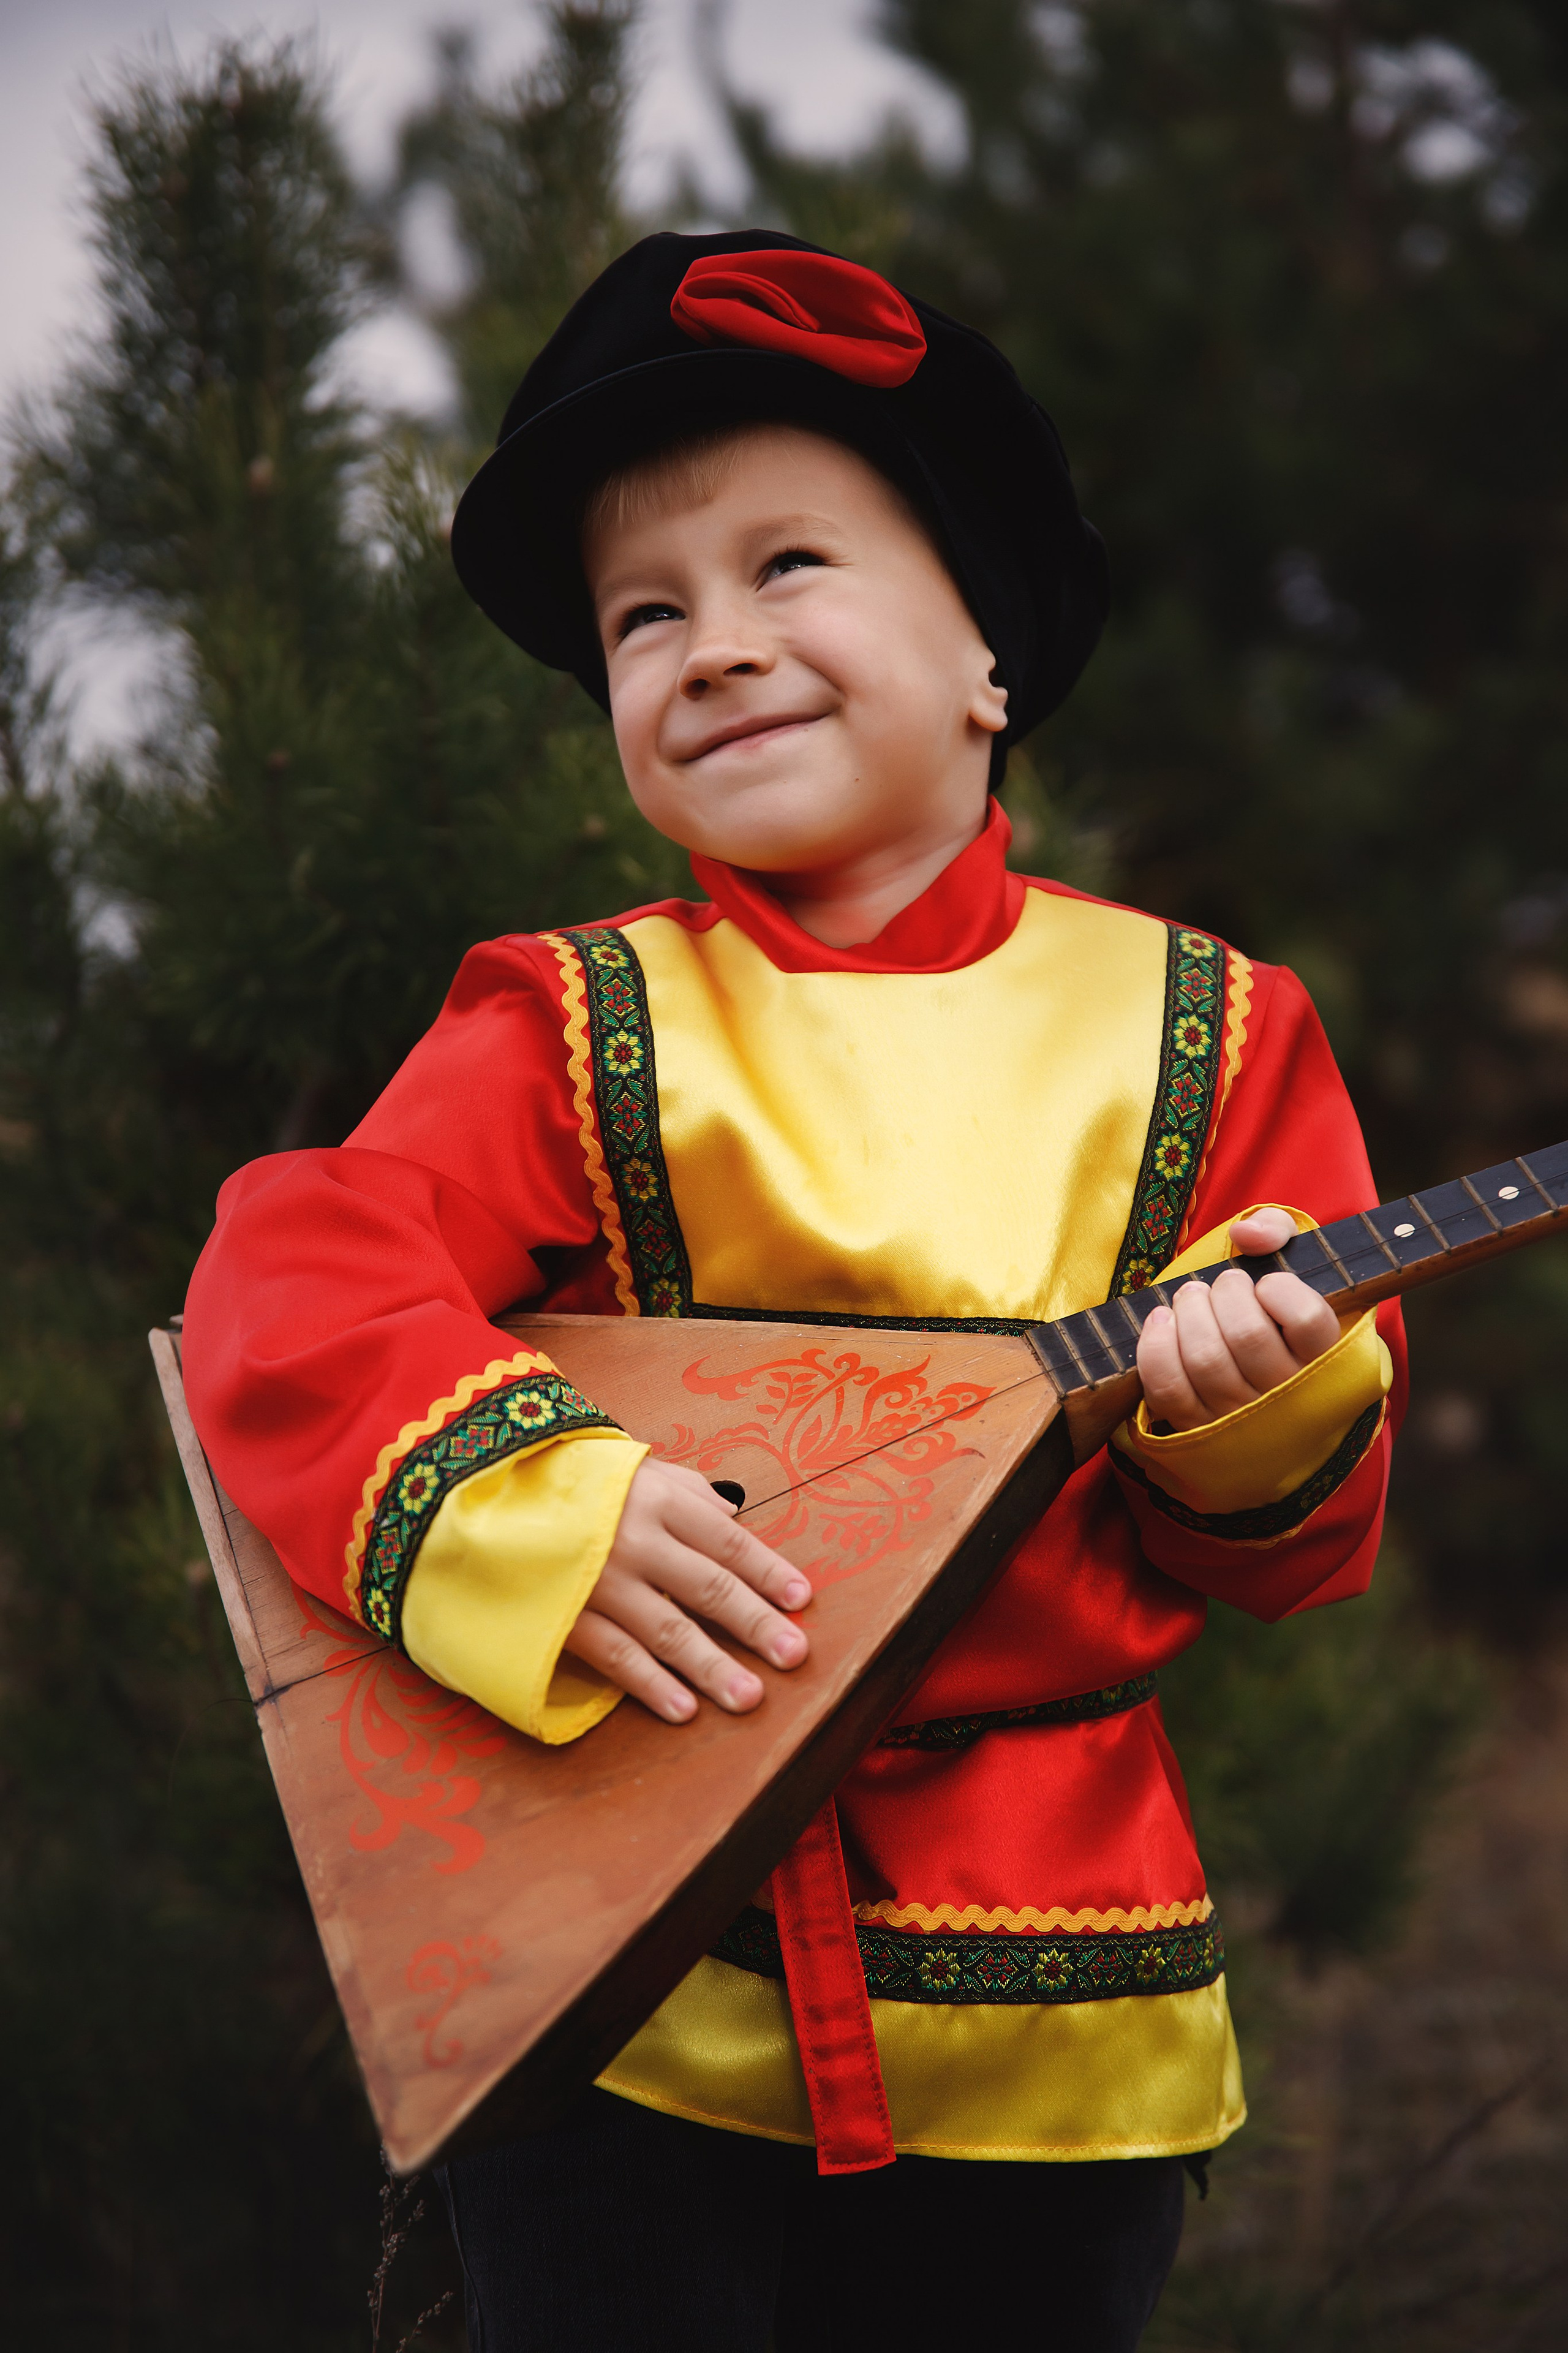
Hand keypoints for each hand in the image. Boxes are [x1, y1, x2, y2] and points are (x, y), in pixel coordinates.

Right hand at [563, 1457, 810, 1722]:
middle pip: (707, 1587)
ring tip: (749, 1697)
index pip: (726, 1541)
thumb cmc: (576, 1481)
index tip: (802, 1600)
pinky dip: (650, 1685)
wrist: (483, 1493)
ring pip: (666, 1631)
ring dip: (711, 1667)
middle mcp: (633, 1540)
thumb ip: (689, 1494)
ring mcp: (598, 1582)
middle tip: (793, 1654)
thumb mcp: (636, 1469)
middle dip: (754, 1624)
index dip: (767, 1571)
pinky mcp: (564, 1616)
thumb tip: (735, 1521)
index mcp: (657, 1499)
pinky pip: (615, 1656)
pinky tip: (683, 1708)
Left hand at [1136, 1207, 1341, 1431]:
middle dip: (1222, 1294)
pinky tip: (1162, 1321)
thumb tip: (1246, 1234)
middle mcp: (1288, 1394)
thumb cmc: (1279, 1311)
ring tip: (1191, 1298)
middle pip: (1246, 1336)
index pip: (1307, 1320)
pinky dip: (1156, 1348)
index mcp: (1326, 1355)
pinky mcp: (1198, 1427)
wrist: (1264, 1377)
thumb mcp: (1292, 1262)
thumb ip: (1277, 1230)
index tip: (1266, 1284)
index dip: (1278, 1290)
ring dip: (1189, 1314)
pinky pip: (1169, 1388)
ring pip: (1206, 1360)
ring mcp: (1242, 1417)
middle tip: (1219, 1285)